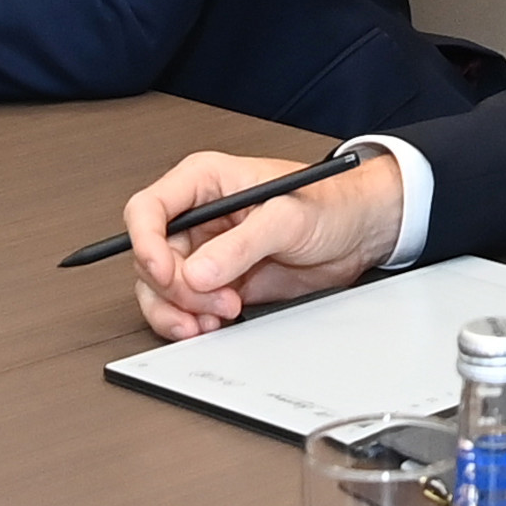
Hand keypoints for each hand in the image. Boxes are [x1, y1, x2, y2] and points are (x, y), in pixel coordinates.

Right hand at [122, 145, 404, 337]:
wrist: (359, 233)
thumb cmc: (331, 204)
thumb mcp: (288, 218)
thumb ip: (241, 245)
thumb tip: (197, 272)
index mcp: (205, 182)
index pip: (147, 210)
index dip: (146, 244)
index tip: (166, 274)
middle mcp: (198, 216)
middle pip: (151, 258)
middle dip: (176, 288)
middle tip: (216, 303)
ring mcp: (205, 251)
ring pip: (161, 288)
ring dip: (180, 311)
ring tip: (219, 316)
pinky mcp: (217, 282)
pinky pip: (183, 307)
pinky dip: (192, 320)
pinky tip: (217, 322)